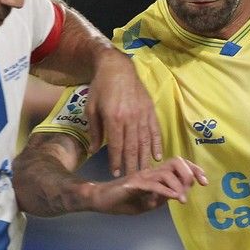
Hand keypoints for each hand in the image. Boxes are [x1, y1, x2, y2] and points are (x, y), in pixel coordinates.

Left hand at [85, 51, 162, 176]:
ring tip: (146, 174)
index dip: (116, 162)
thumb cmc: (101, 88)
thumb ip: (94, 130)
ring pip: (145, 142)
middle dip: (132, 166)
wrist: (117, 67)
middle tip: (134, 181)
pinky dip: (157, 145)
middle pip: (132, 148)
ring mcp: (142, 115)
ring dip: (145, 160)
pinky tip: (158, 157)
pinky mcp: (150, 111)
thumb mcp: (91, 108)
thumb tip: (93, 150)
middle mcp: (130, 118)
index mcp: (114, 118)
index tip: (117, 175)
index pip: (116, 146)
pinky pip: (155, 131)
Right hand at [88, 158, 206, 214]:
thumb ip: (160, 199)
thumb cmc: (122, 201)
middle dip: (191, 172)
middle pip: (177, 162)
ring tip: (183, 199)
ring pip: (167, 172)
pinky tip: (175, 198)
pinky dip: (167, 191)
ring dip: (179, 184)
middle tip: (197, 186)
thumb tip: (175, 197)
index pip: (178, 165)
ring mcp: (143, 176)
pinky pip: (154, 185)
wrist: (100, 199)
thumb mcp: (146, 203)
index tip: (204, 181)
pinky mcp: (135, 184)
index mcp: (155, 174)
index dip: (194, 170)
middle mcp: (151, 171)